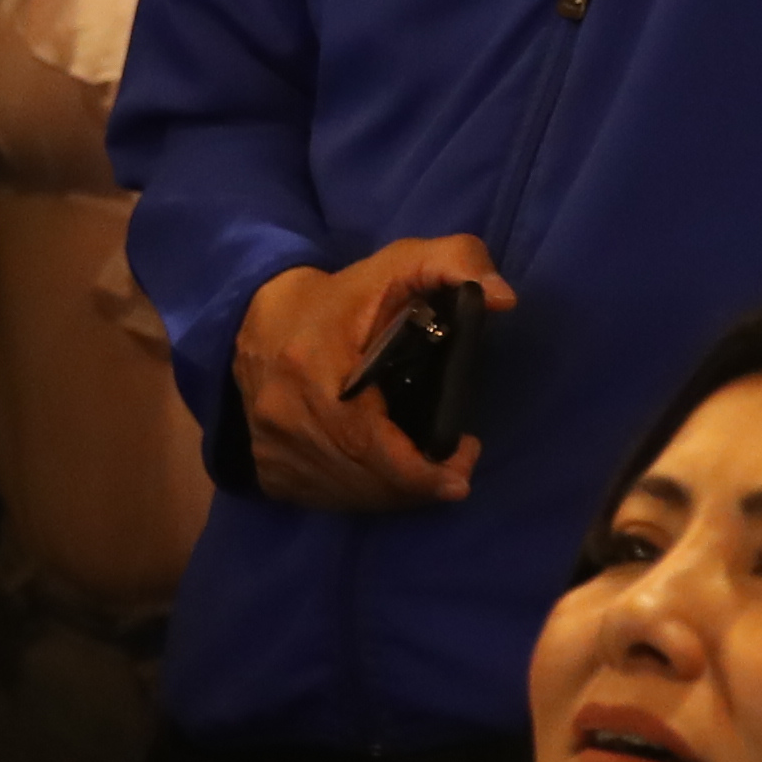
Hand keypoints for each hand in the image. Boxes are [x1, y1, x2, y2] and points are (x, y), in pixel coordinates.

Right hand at [233, 239, 515, 511]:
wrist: (258, 314)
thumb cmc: (341, 296)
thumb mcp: (401, 263)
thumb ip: (457, 261)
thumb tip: (503, 299)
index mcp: (314, 367)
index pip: (368, 443)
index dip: (421, 471)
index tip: (465, 456)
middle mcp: (285, 416)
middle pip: (364, 478)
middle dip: (421, 485)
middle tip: (456, 471)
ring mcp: (273, 447)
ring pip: (346, 495)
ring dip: (395, 495)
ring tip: (427, 474)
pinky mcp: (268, 467)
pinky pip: (323, 499)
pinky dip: (361, 497)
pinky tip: (384, 481)